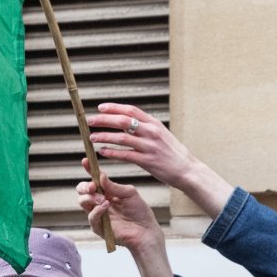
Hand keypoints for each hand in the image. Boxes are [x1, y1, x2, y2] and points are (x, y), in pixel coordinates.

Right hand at [76, 170, 163, 252]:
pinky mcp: (98, 227)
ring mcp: (97, 214)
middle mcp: (99, 202)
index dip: (89, 170)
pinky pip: (91, 217)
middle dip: (85, 186)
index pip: (94, 180)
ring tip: (103, 199)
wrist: (145, 230)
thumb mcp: (129, 193)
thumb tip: (100, 176)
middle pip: (82, 190)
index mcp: (107, 192)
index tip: (85, 161)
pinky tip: (105, 206)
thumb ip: (114, 186)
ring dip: (91, 197)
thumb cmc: (139, 211)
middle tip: (93, 186)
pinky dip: (96, 210)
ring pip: (82, 202)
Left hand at [85, 103, 234, 216]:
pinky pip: (125, 155)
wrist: (186, 169)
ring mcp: (149, 146)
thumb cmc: (171, 152)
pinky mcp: (147, 161)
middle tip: (90, 121)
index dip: (114, 107)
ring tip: (92, 137)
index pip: (131, 110)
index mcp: (154, 123)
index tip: (100, 108)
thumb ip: (144, 127)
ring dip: (104, 137)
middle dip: (104, 120)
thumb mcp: (160, 134)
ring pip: (121, 138)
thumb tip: (126, 121)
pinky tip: (102, 152)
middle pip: (123, 121)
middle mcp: (151, 132)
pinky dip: (112, 152)